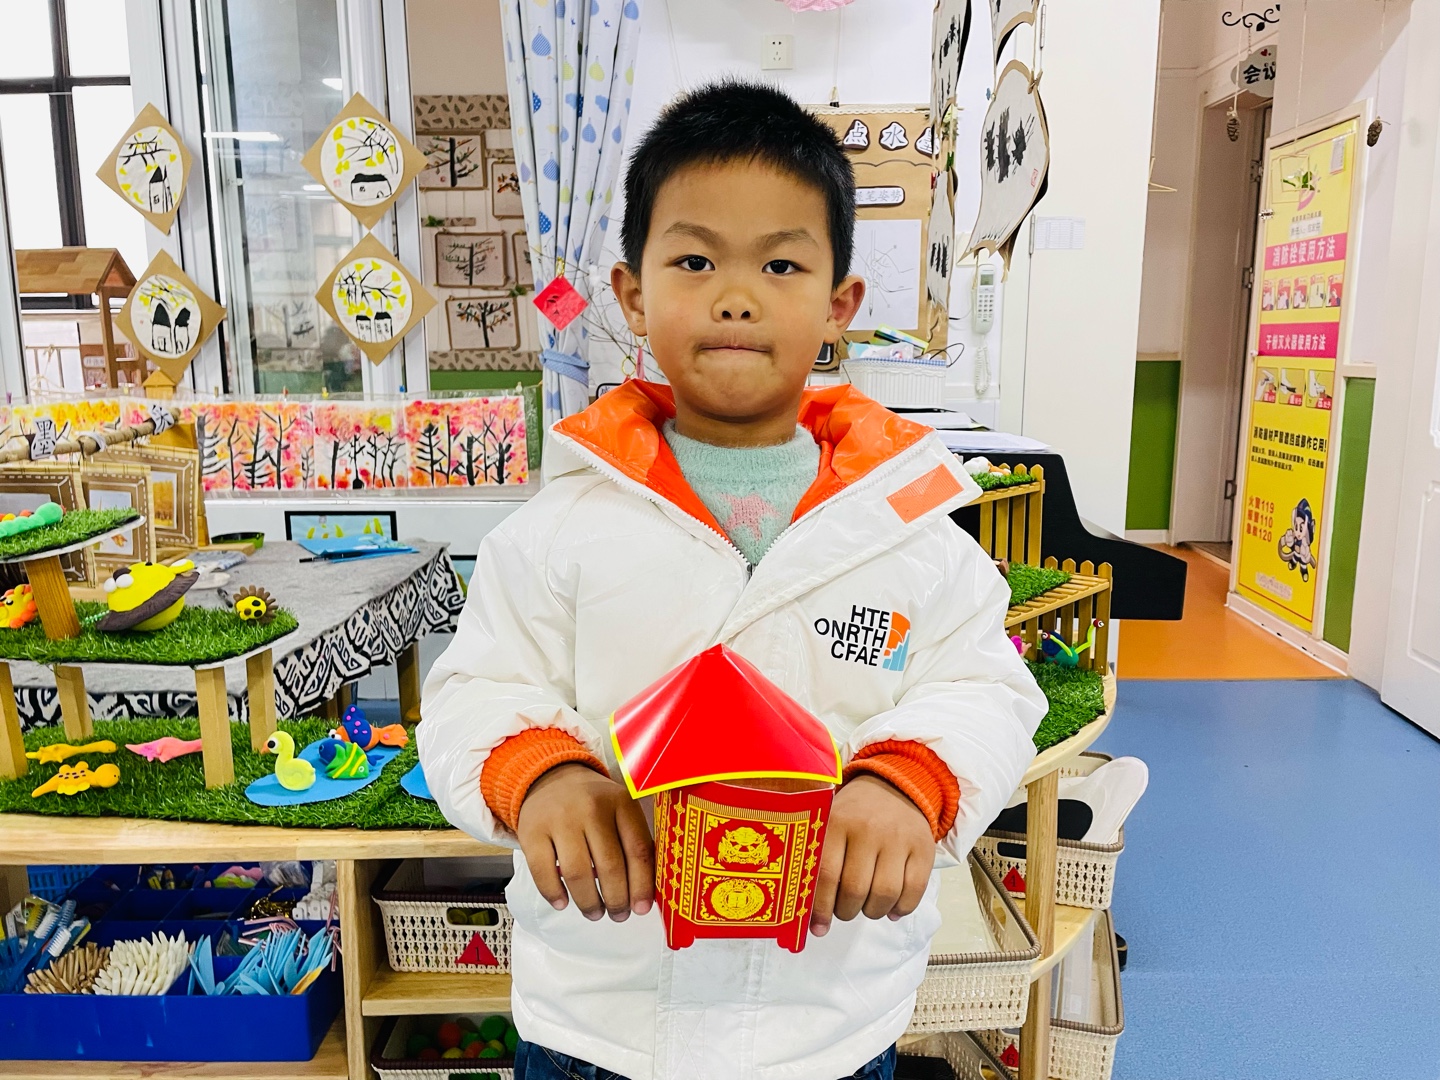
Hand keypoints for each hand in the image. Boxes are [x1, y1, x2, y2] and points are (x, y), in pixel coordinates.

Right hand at [516, 763, 653, 921]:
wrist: (550, 778)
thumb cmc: (592, 803)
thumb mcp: (619, 809)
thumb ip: (633, 841)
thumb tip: (645, 892)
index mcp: (620, 803)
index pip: (637, 850)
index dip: (642, 885)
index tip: (642, 908)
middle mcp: (591, 809)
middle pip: (609, 866)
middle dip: (616, 900)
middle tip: (618, 915)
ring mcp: (560, 820)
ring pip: (578, 873)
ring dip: (589, 902)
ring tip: (595, 913)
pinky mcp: (532, 831)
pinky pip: (544, 872)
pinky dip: (554, 894)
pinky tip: (563, 903)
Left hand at [809, 774, 934, 936]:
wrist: (896, 785)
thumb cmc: (855, 813)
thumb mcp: (831, 822)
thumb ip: (820, 858)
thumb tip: (810, 911)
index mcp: (839, 822)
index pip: (827, 874)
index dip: (821, 907)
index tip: (818, 927)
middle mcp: (868, 830)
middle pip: (855, 889)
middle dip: (847, 911)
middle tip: (845, 910)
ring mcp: (898, 839)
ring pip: (884, 895)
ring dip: (873, 912)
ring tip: (867, 907)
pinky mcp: (923, 849)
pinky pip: (913, 892)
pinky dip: (901, 909)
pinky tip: (891, 908)